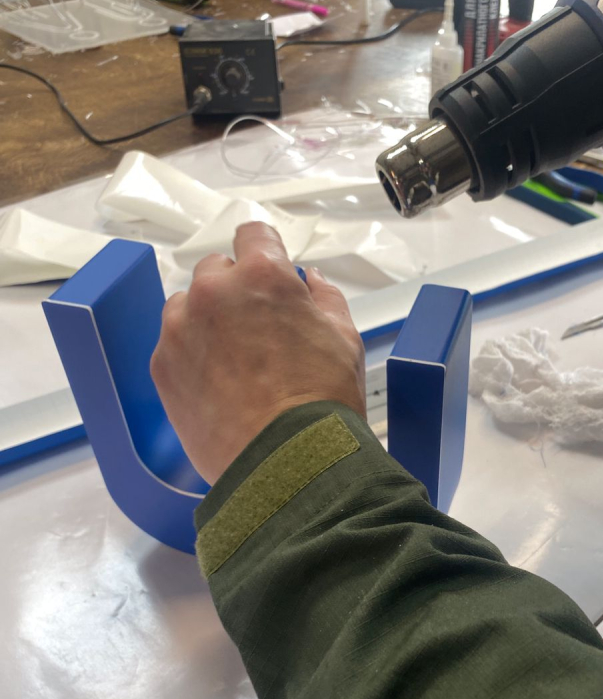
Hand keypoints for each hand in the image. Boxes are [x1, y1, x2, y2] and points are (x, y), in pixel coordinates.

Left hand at [152, 222, 365, 484]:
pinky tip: (218, 385)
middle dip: (235, 291)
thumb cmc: (321, 404)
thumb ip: (326, 300)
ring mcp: (181, 328)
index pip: (254, 234)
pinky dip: (191, 356)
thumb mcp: (345, 340)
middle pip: (216, 270)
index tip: (267, 265)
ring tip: (234, 361)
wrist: (285, 464)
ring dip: (206, 320)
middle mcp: (214, 291)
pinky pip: (172, 345)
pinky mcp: (162, 365)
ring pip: (187, 306)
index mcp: (263, 276)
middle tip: (258, 329)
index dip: (265, 250)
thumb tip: (312, 282)